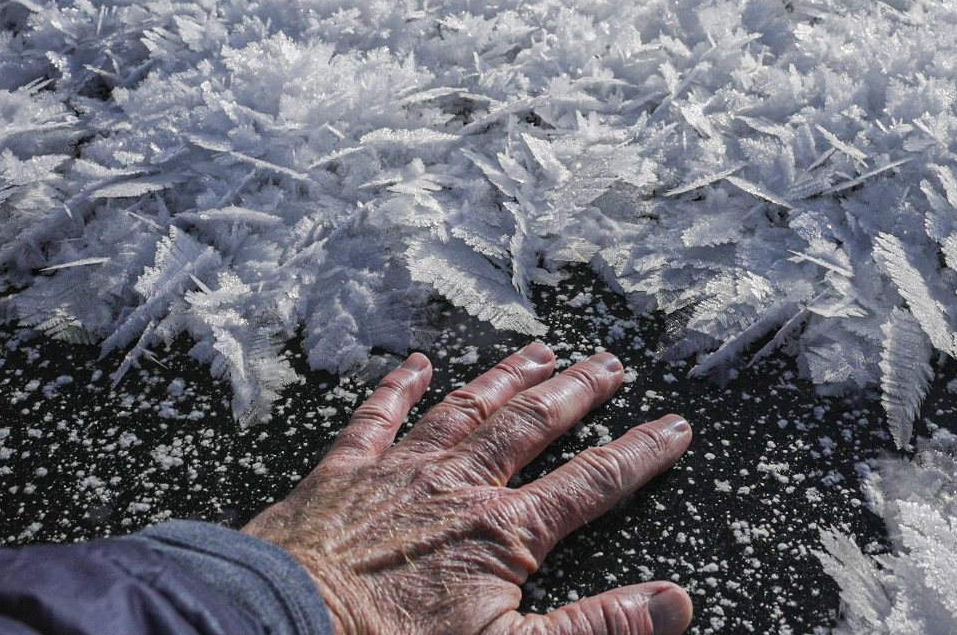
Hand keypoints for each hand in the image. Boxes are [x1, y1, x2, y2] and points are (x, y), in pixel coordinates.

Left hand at [243, 343, 693, 634]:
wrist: (282, 630)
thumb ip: (596, 629)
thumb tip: (674, 603)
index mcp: (502, 532)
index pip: (592, 484)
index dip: (640, 454)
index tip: (674, 426)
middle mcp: (457, 486)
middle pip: (531, 426)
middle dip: (577, 392)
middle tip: (611, 363)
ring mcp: (396, 473)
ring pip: (465, 409)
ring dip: (506, 378)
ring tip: (540, 350)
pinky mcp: (340, 476)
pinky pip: (375, 418)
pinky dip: (398, 388)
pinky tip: (416, 364)